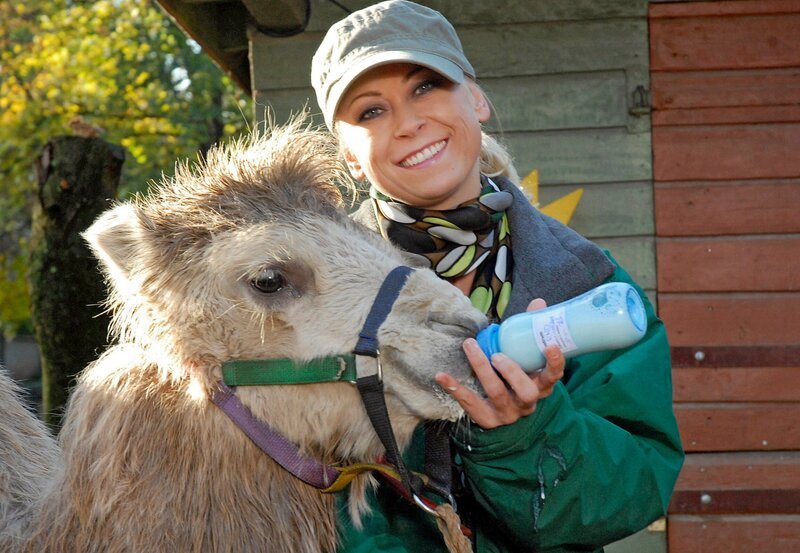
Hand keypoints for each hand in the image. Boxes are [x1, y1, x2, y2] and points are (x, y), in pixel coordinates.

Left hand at [435, 298, 565, 428]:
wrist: (503, 412)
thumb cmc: (516, 377)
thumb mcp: (526, 359)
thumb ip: (531, 332)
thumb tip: (538, 303)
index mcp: (540, 386)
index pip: (553, 377)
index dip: (555, 363)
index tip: (550, 345)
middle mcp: (526, 403)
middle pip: (526, 392)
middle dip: (512, 372)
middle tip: (497, 355)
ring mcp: (507, 413)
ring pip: (496, 394)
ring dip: (482, 369)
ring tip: (470, 347)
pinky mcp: (486, 419)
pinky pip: (469, 404)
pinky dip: (454, 388)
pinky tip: (441, 375)